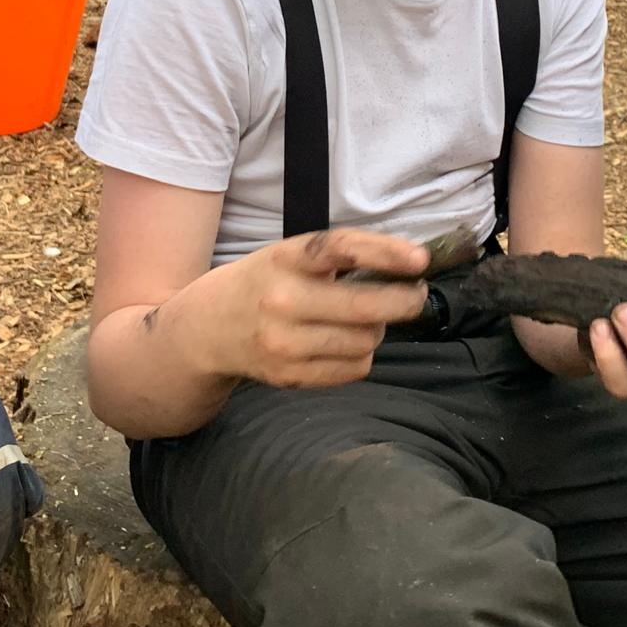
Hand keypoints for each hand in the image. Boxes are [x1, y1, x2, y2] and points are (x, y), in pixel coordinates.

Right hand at [195, 229, 428, 388]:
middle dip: (404, 301)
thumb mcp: (288, 256)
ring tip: (365, 319)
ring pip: (366, 341)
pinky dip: (361, 355)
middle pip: (365, 307)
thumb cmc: (264, 283)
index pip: (341, 249)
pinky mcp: (289, 376)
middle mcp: (282, 300)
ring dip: (378, 329)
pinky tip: (346, 342)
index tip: (420, 260)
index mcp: (284, 259)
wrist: (207, 329)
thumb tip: (407, 265)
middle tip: (415, 294)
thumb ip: (338, 258)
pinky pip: (354, 369)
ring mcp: (284, 343)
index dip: (386, 253)